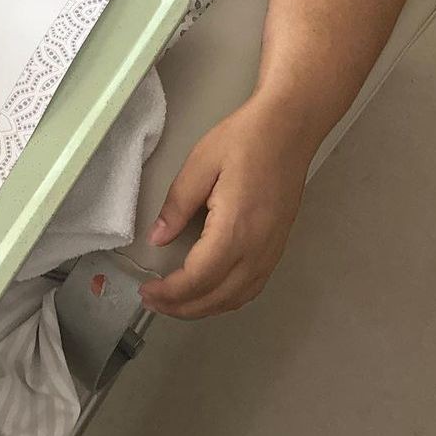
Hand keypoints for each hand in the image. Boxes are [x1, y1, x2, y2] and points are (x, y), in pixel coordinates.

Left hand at [139, 95, 312, 318]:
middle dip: (182, 307)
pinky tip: (210, 291)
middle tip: (153, 301)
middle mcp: (257, 250)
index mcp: (235, 229)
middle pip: (218, 298)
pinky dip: (227, 298)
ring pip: (237, 298)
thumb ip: (177, 204)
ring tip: (176, 301)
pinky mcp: (278, 247)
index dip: (170, 293)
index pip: (198, 279)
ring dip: (205, 308)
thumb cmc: (244, 139)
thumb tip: (158, 238)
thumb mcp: (200, 163)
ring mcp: (272, 251)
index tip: (146, 291)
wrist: (289, 127)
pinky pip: (251, 287)